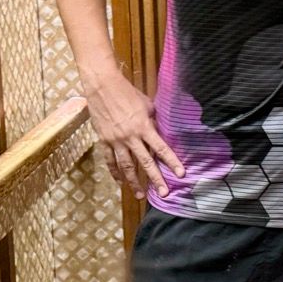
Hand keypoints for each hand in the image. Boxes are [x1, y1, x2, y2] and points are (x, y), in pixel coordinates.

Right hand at [84, 68, 183, 199]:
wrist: (102, 86)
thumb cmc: (127, 92)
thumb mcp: (146, 104)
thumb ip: (153, 120)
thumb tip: (159, 132)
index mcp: (144, 127)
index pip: (161, 148)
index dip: (172, 162)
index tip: (181, 175)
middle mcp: (130, 137)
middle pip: (145, 162)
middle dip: (156, 179)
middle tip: (164, 193)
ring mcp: (116, 140)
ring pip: (126, 166)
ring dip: (134, 182)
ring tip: (140, 195)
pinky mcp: (104, 140)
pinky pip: (110, 160)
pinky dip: (114, 172)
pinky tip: (120, 181)